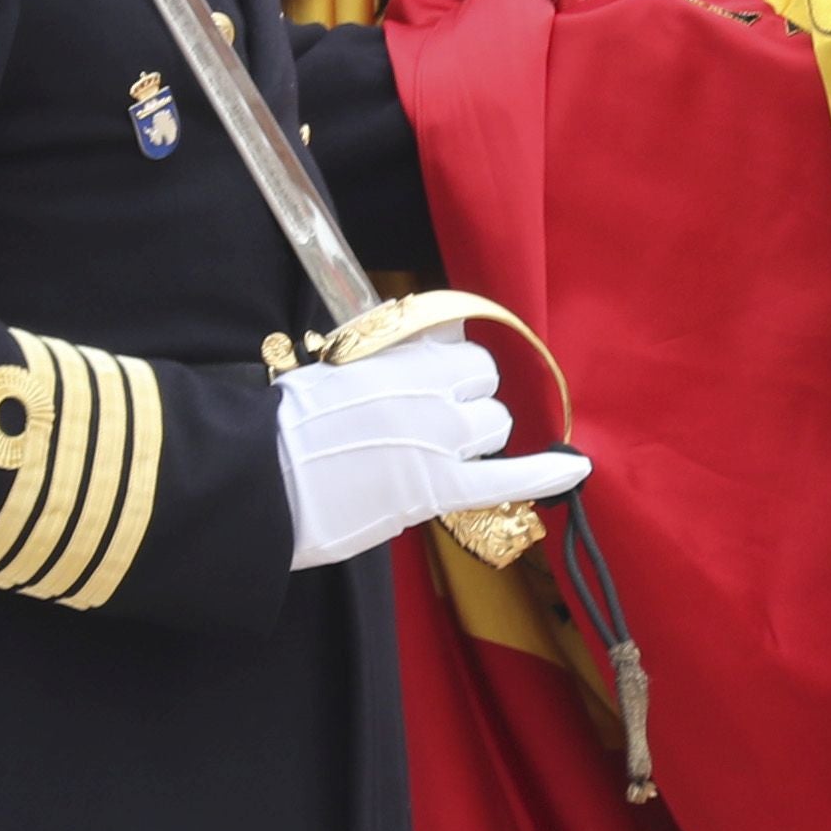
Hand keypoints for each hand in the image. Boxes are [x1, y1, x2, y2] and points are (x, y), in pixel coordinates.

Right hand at [273, 324, 590, 570]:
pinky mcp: (435, 489)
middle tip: (429, 432)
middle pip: (484, 388)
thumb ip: (388, 356)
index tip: (439, 389)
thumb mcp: (334, 369)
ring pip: (495, 428)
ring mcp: (437, 439)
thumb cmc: (280, 428)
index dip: (455, 375)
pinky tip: (575, 467)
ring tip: (437, 461)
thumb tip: (432, 342)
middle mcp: (429, 390)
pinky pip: (509, 479)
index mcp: (400, 357)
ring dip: (478, 442)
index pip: (462, 350)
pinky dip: (547, 473)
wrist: (254, 477)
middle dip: (469, 407)